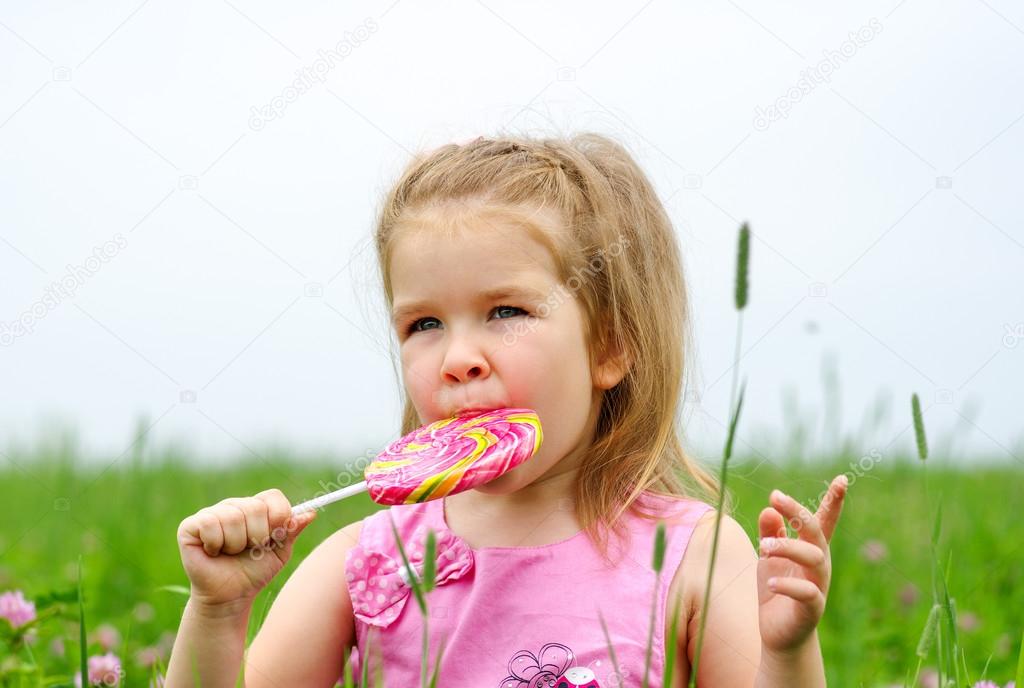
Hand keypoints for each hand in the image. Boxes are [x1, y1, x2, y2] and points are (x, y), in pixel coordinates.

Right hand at [176, 488, 316, 607]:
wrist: (231, 596)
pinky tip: (213, 552)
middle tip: (249, 550)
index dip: (278, 517)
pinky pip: (210, 524)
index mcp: (256, 508)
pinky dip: (216, 544)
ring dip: (236, 544)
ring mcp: (211, 513)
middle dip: (257, 536)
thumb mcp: (279, 552)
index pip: (273, 496)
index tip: (274, 537)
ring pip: (233, 516)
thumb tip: (311, 513)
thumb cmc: (254, 572)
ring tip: (230, 553)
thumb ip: (292, 531)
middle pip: (255, 507)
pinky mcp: (190, 526)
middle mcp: (233, 506)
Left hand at [756, 474, 847, 653]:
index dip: (833, 501)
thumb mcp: (769, 556)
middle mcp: (818, 564)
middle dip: (798, 511)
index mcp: (810, 549)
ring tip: (763, 548)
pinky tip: (770, 582)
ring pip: (813, 558)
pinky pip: (807, 593)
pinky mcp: (812, 609)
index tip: (842, 479)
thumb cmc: (776, 588)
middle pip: (816, 532)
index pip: (823, 521)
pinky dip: (788, 585)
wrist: (779, 633)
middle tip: (774, 498)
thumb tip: (769, 509)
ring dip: (787, 547)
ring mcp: (818, 586)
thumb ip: (770, 532)